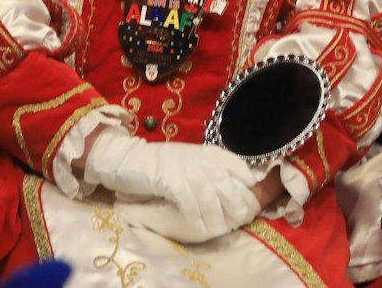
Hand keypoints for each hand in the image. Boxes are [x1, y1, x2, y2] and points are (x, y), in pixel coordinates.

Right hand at [82, 132, 260, 241]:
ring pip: (211, 198)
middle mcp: (199, 160)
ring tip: (221, 230)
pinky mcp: (171, 183)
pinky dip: (198, 219)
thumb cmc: (159, 162)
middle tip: (240, 219)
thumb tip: (228, 184)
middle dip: (237, 203)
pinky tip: (201, 229)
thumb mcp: (188, 158)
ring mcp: (186, 171)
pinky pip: (190, 205)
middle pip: (227, 183)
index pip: (234, 162)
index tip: (252, 191)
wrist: (129, 160)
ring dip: (218, 217)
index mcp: (205, 152)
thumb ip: (207, 166)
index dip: (245, 177)